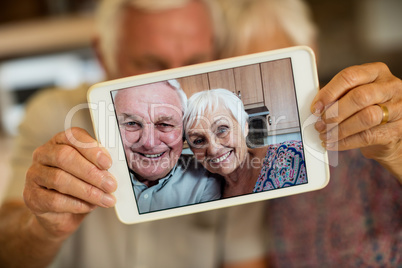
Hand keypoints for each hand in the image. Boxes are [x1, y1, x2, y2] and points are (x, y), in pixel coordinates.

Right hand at [23, 127, 116, 238]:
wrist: (60, 214)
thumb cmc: (78, 187)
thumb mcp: (91, 172)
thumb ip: (99, 166)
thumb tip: (114, 170)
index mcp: (60, 141)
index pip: (74, 137)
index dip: (91, 149)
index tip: (108, 162)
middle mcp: (44, 154)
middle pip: (65, 157)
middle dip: (92, 172)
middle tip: (110, 184)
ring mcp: (34, 175)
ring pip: (60, 180)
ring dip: (88, 191)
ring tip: (105, 198)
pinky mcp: (31, 196)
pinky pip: (54, 200)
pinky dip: (76, 204)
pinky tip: (89, 206)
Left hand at [311, 62, 401, 177]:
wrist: (390, 131)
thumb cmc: (368, 108)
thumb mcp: (355, 95)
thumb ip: (339, 96)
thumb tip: (317, 107)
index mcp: (376, 72)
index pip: (350, 76)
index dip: (329, 92)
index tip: (316, 107)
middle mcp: (390, 87)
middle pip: (359, 97)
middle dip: (335, 112)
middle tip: (321, 123)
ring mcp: (398, 108)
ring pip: (366, 117)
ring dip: (339, 129)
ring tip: (325, 135)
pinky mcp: (396, 130)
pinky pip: (367, 136)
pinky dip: (345, 142)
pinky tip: (334, 143)